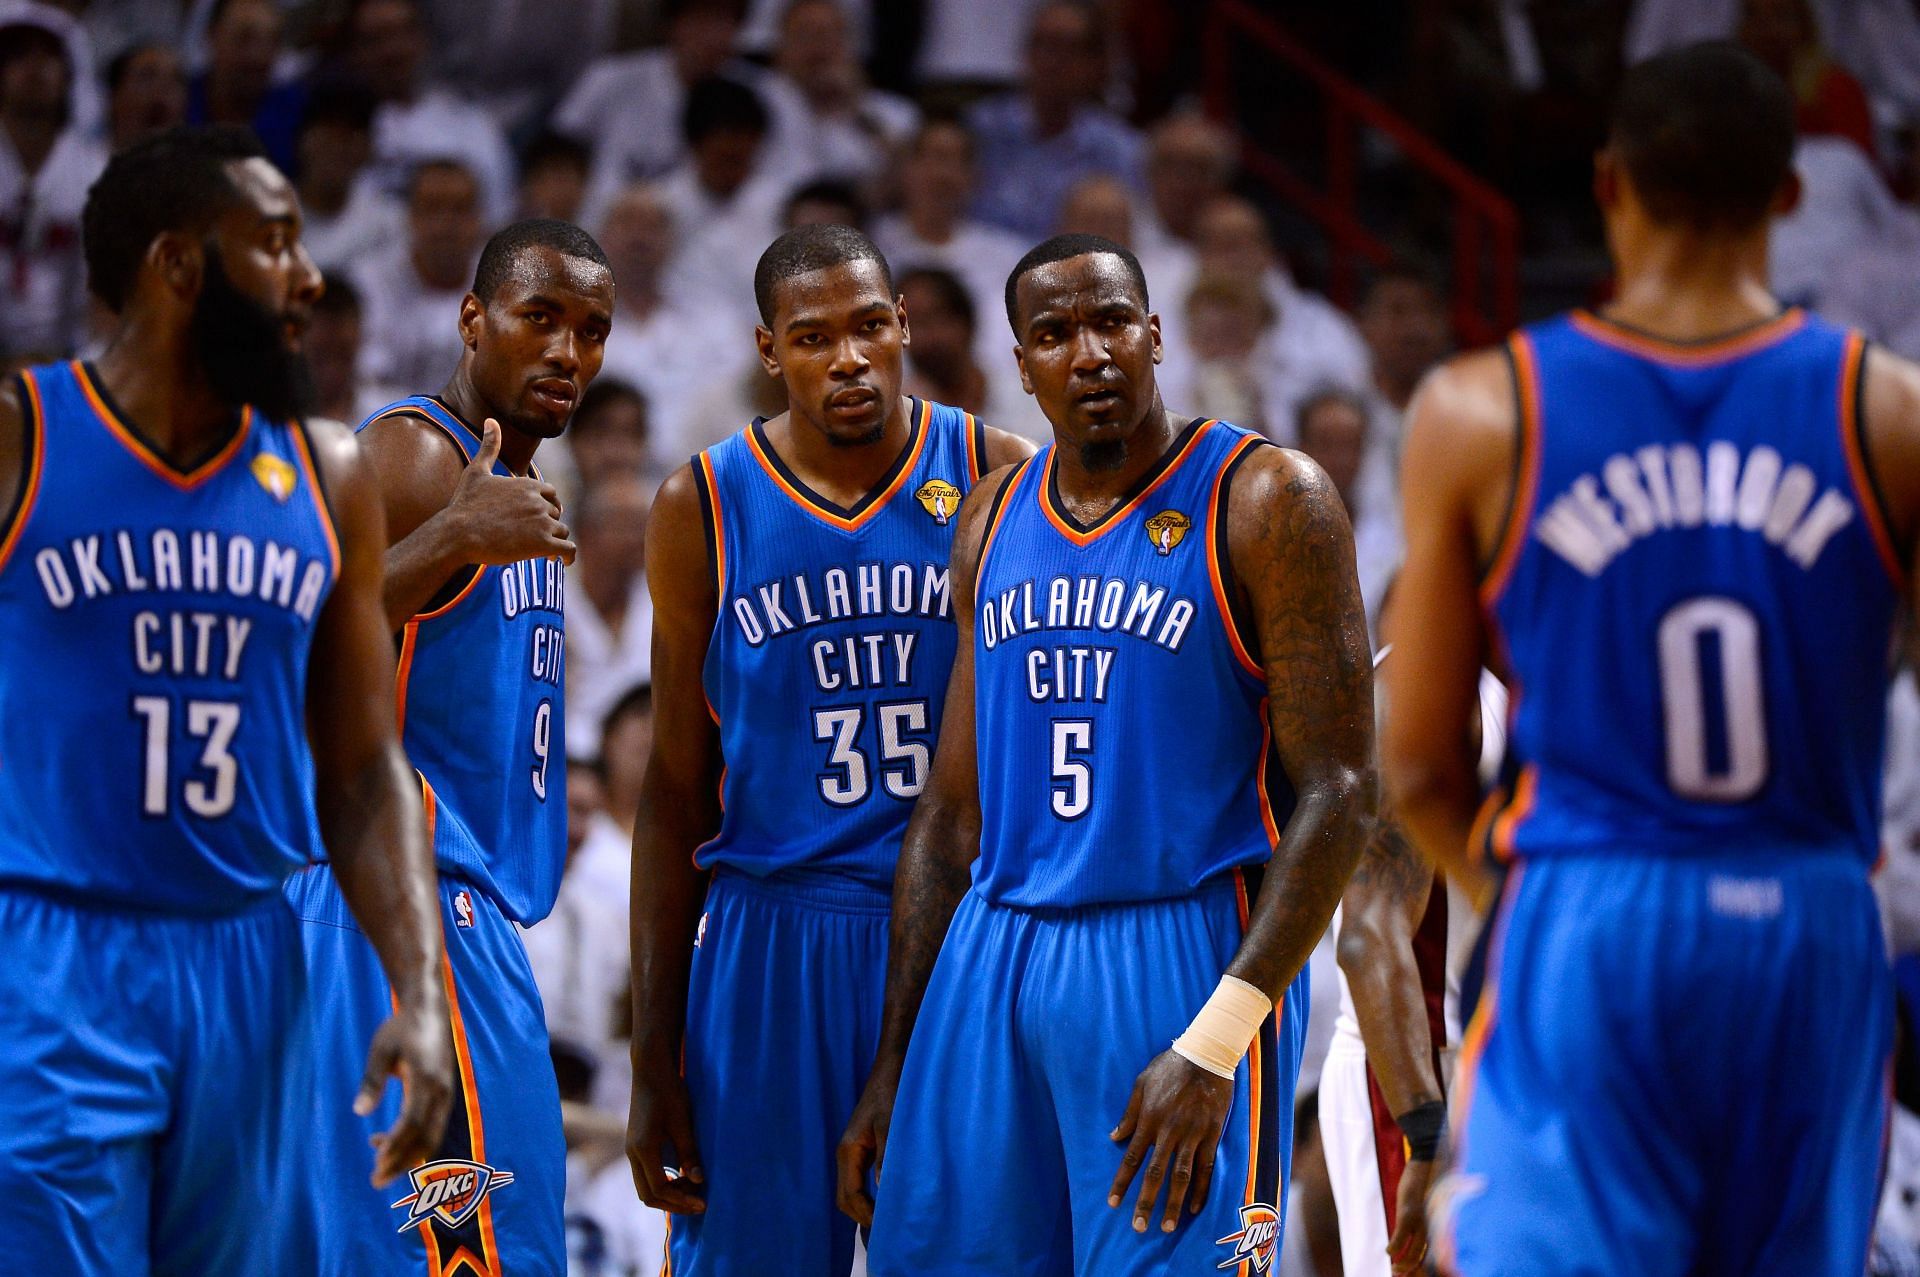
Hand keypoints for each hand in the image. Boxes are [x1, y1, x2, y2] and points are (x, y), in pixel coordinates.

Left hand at [355, 991, 453, 1187]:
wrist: (430, 1008)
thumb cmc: (402, 1027)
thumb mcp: (381, 1050)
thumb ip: (372, 1082)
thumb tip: (359, 1112)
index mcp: (427, 1080)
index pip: (411, 1123)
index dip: (396, 1146)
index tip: (376, 1163)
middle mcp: (441, 1091)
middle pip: (426, 1137)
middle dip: (402, 1162)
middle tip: (376, 1181)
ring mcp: (446, 1093)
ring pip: (432, 1135)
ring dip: (408, 1154)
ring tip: (380, 1166)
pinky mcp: (444, 1093)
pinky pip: (433, 1125)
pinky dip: (414, 1140)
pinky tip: (388, 1140)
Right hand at [449, 418, 575, 565]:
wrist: (456, 534)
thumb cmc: (464, 505)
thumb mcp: (476, 472)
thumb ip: (489, 446)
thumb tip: (491, 420)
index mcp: (528, 485)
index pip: (551, 494)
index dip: (545, 505)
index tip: (536, 517)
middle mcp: (539, 501)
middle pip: (556, 513)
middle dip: (548, 523)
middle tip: (534, 537)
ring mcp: (542, 523)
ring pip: (562, 532)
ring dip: (554, 541)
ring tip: (541, 552)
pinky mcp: (542, 545)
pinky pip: (568, 550)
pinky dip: (568, 557)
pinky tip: (561, 563)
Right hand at [626, 1046, 705, 1213]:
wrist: (650, 1068)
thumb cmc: (668, 1092)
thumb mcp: (683, 1122)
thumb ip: (689, 1153)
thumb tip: (699, 1180)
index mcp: (643, 1149)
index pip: (659, 1189)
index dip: (681, 1200)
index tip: (702, 1203)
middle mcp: (632, 1153)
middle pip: (648, 1194)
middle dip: (673, 1203)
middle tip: (698, 1204)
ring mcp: (632, 1149)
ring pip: (645, 1185)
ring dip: (668, 1193)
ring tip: (693, 1190)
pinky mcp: (636, 1143)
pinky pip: (646, 1173)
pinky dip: (663, 1181)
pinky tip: (682, 1176)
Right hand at [835, 1061, 899, 1226]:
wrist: (889, 1073)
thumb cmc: (890, 1096)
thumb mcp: (891, 1126)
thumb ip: (886, 1156)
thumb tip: (884, 1188)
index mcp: (848, 1151)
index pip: (850, 1195)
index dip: (865, 1214)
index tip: (885, 1227)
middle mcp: (845, 1155)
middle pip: (845, 1199)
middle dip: (862, 1216)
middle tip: (887, 1230)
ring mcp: (852, 1153)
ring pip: (850, 1191)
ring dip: (864, 1207)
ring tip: (887, 1220)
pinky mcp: (861, 1150)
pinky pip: (858, 1181)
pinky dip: (867, 1196)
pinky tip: (885, 1200)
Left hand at [1108, 1050, 1233, 1234]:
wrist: (1205, 1055)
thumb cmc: (1170, 1066)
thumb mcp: (1142, 1083)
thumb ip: (1129, 1113)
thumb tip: (1114, 1137)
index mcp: (1149, 1119)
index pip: (1132, 1158)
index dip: (1122, 1182)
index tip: (1113, 1203)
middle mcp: (1169, 1131)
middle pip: (1155, 1173)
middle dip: (1146, 1202)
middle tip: (1139, 1227)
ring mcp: (1192, 1134)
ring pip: (1181, 1176)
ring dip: (1173, 1203)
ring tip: (1166, 1226)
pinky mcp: (1212, 1134)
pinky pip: (1206, 1167)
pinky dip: (1201, 1189)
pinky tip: (1194, 1208)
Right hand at [1390, 1155, 1435, 1272]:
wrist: (1430, 1158)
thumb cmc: (1431, 1179)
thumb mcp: (1432, 1201)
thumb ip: (1429, 1216)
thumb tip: (1424, 1226)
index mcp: (1442, 1226)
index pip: (1436, 1255)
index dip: (1424, 1266)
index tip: (1413, 1271)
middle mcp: (1435, 1227)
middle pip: (1424, 1258)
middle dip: (1412, 1269)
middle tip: (1400, 1274)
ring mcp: (1422, 1222)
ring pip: (1413, 1253)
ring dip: (1402, 1264)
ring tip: (1395, 1269)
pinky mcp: (1409, 1214)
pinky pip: (1400, 1238)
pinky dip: (1393, 1247)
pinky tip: (1388, 1252)